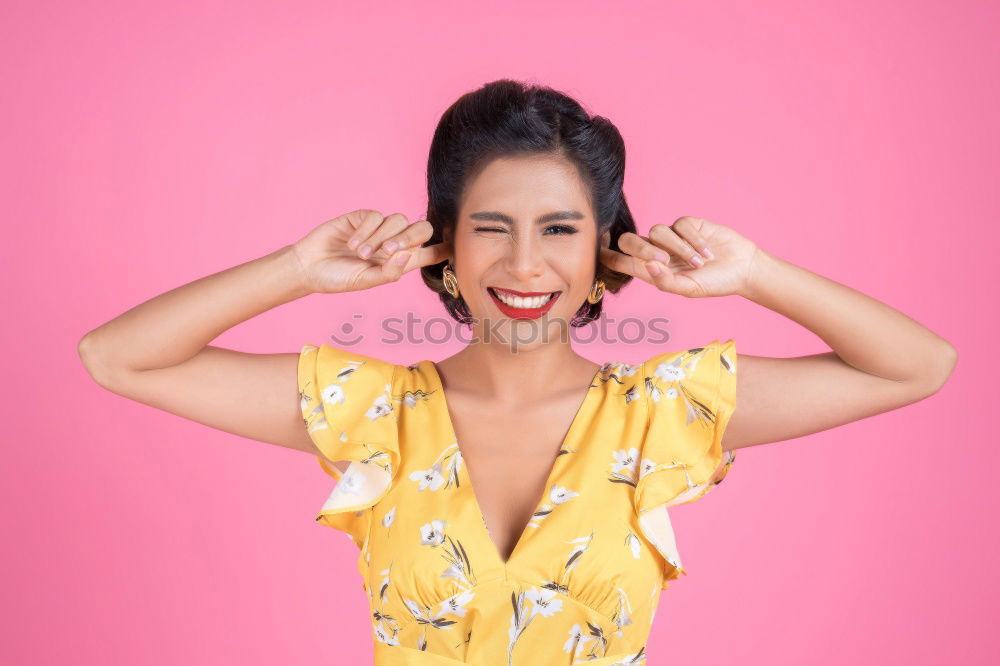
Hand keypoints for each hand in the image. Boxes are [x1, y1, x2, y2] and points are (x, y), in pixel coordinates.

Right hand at [292, 209, 452, 293]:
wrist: (309, 267)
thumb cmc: (338, 278)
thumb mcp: (365, 281)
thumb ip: (388, 272)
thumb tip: (407, 256)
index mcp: (399, 261)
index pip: (429, 253)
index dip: (445, 248)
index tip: (459, 244)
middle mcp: (393, 242)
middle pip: (420, 229)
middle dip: (409, 237)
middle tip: (388, 252)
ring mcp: (379, 228)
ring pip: (398, 220)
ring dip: (380, 238)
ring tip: (361, 254)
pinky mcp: (362, 217)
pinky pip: (376, 216)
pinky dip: (367, 230)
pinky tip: (352, 243)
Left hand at [599, 216, 758, 297]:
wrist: (741, 268)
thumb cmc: (714, 283)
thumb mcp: (690, 289)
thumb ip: (667, 282)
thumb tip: (649, 267)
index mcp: (652, 270)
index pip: (622, 261)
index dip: (607, 256)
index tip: (595, 252)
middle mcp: (657, 251)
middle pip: (630, 240)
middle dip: (640, 248)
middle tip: (662, 260)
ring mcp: (672, 236)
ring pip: (657, 231)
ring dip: (679, 248)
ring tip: (699, 262)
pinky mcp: (688, 224)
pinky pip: (680, 225)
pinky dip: (693, 239)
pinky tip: (707, 252)